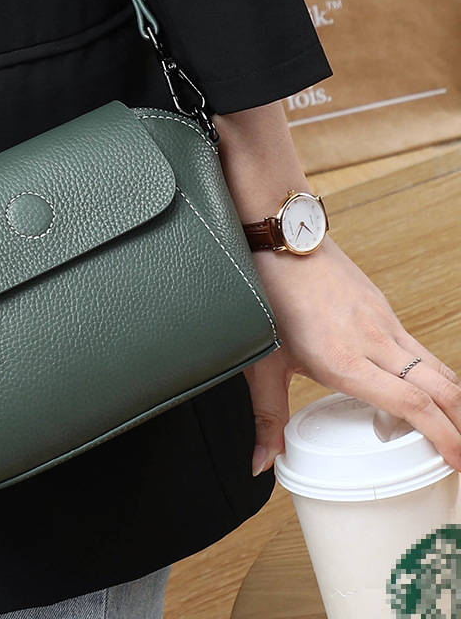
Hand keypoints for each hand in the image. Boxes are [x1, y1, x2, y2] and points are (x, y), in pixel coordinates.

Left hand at [244, 237, 460, 474]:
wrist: (282, 242)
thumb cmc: (268, 297)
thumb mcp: (263, 364)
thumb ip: (267, 416)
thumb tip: (264, 462)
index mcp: (343, 360)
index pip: (412, 404)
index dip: (444, 437)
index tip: (456, 463)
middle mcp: (372, 341)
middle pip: (440, 388)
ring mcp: (383, 321)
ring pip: (436, 366)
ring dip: (455, 401)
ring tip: (455, 430)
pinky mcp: (384, 308)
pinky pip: (419, 348)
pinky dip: (434, 375)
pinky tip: (428, 392)